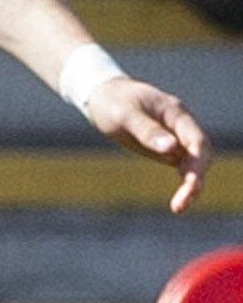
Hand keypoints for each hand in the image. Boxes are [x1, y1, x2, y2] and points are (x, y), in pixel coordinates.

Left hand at [85, 78, 210, 213]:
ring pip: (194, 164)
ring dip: (191, 185)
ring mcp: (176, 138)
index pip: (198, 141)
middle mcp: (181, 127)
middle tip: (181, 204)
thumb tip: (172, 148)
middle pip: (201, 155)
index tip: (191, 183)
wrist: (102, 95)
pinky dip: (184, 182)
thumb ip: (147, 130)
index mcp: (176, 113)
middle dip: (196, 179)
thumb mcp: (125, 114)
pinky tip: (178, 202)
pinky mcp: (167, 149)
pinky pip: (183, 167)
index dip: (198, 163)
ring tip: (178, 207)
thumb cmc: (113, 101)